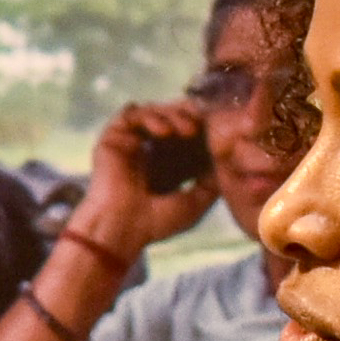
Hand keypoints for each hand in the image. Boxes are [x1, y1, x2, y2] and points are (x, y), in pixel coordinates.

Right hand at [62, 103, 209, 263]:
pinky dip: (150, 116)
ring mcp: (129, 142)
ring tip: (188, 130)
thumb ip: (211, 181)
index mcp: (165, 163)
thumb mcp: (195, 202)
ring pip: (153, 111)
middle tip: (204, 122)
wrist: (121, 230)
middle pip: (170, 116)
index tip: (219, 126)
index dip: (202, 125)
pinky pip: (131, 113)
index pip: (185, 132)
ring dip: (174, 115)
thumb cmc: (156, 223)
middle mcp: (146, 149)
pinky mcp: (113, 138)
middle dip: (189, 115)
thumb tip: (226, 162)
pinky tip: (164, 131)